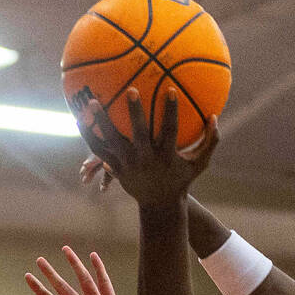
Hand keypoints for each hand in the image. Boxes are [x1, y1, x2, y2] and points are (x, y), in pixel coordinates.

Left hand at [25, 247, 142, 294]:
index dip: (39, 289)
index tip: (28, 276)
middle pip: (62, 287)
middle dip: (50, 273)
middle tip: (39, 260)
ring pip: (82, 279)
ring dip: (73, 264)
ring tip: (64, 249)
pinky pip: (103, 282)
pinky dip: (98, 268)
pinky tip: (92, 256)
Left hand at [77, 89, 217, 207]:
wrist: (160, 204)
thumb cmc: (181, 178)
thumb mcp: (199, 164)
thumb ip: (210, 141)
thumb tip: (215, 117)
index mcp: (166, 156)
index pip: (169, 131)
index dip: (171, 111)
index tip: (171, 90)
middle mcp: (145, 160)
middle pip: (138, 134)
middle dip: (135, 113)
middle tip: (131, 90)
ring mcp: (128, 165)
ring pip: (112, 141)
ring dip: (101, 122)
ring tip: (92, 101)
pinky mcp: (116, 168)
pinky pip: (99, 151)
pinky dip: (89, 135)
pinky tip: (79, 120)